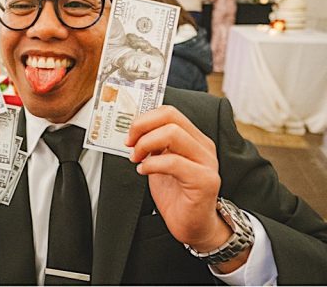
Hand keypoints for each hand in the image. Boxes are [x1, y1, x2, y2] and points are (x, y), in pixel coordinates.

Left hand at [126, 106, 234, 254]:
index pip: (168, 112)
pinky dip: (152, 164)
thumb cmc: (177, 195)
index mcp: (194, 139)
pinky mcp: (205, 180)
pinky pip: (173, 162)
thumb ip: (153, 146)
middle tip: (130, 145)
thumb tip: (132, 132)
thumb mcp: (160, 162)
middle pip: (170, 117)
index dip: (144, 119)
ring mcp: (206, 162)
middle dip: (142, 128)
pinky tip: (144, 172)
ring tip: (137, 160)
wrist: (194, 225)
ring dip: (145, 145)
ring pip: (173, 134)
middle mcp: (203, 146)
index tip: (129, 134)